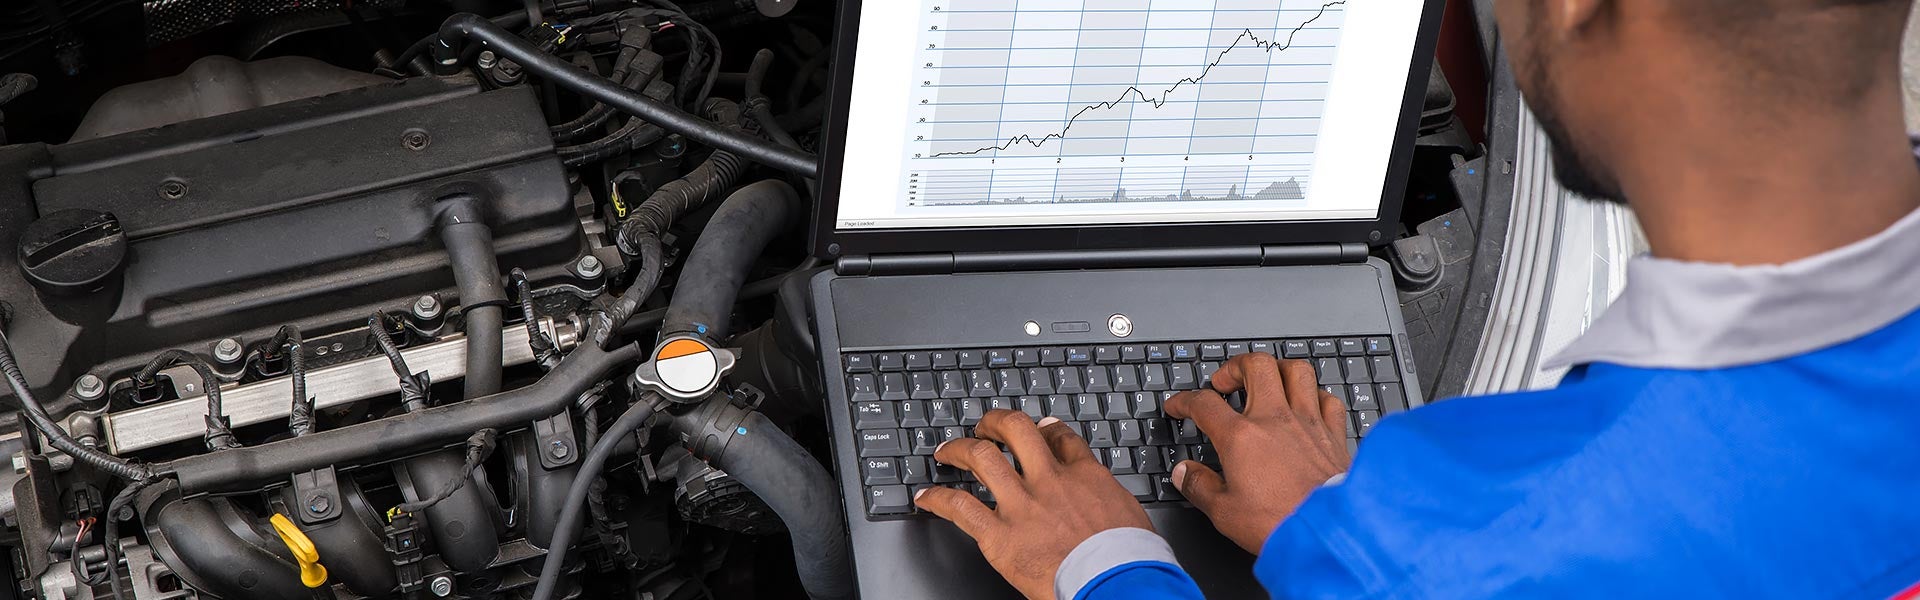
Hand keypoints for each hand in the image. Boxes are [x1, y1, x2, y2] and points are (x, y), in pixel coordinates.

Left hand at [914, 410, 1153, 599]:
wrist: (1118, 583)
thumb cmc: (1130, 561)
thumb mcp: (1132, 516)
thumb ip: (1111, 501)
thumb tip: (1112, 506)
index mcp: (1085, 476)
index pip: (1059, 437)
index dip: (1044, 429)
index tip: (1038, 429)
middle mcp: (1050, 482)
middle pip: (1016, 430)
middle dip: (995, 423)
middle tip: (985, 427)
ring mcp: (1022, 506)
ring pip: (981, 458)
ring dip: (959, 449)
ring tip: (946, 451)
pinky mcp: (1000, 535)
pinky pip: (959, 507)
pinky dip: (938, 499)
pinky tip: (926, 498)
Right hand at [1166, 353, 1350, 552]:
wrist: (1326, 533)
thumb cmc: (1278, 522)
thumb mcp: (1223, 512)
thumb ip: (1199, 486)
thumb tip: (1184, 473)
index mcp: (1242, 437)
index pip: (1204, 403)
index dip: (1184, 401)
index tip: (1179, 406)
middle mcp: (1276, 420)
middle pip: (1256, 366)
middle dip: (1235, 366)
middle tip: (1225, 381)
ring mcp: (1308, 423)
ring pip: (1296, 371)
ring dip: (1277, 369)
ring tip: (1267, 378)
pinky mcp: (1333, 436)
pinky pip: (1328, 399)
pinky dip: (1316, 396)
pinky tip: (1309, 404)